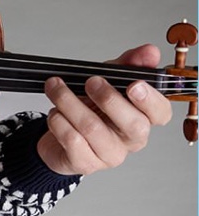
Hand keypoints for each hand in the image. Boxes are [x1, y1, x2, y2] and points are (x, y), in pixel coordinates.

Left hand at [37, 44, 172, 174]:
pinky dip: (59, 121)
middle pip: (132, 124)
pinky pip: (72, 140)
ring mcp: (109, 154)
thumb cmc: (89, 108)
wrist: (57, 138)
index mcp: (143, 118)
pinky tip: (55, 113)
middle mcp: (131, 140)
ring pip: (93, 128)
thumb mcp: (108, 80)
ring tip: (56, 89)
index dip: (150, 100)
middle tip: (91, 81)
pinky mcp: (85, 163)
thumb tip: (149, 52)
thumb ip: (128, 65)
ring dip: (69, 102)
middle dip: (108, 98)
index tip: (134, 84)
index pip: (161, 113)